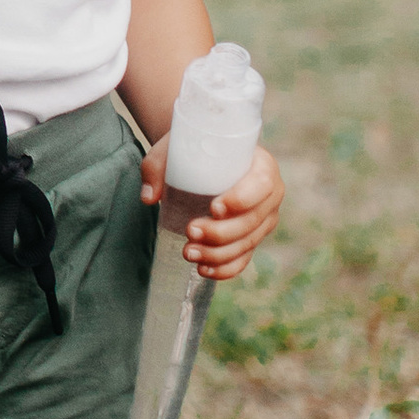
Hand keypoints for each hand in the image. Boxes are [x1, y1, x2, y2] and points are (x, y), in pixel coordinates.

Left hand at [139, 139, 283, 280]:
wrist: (204, 161)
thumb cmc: (194, 150)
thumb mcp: (176, 148)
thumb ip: (158, 167)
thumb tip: (149, 198)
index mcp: (262, 165)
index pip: (263, 184)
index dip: (242, 199)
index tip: (214, 207)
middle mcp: (269, 195)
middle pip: (252, 221)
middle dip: (221, 233)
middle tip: (190, 231)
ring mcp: (263, 220)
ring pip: (247, 243)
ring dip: (218, 253)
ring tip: (188, 252)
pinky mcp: (252, 239)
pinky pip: (244, 259)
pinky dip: (225, 268)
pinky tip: (203, 269)